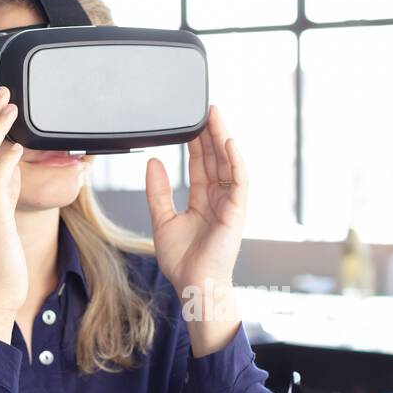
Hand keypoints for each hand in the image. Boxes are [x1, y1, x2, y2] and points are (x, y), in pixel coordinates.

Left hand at [145, 106, 247, 355]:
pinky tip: (228, 142)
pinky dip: (235, 161)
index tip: (191, 121)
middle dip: (211, 133)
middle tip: (205, 107)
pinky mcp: (236, 212)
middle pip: (216, 158)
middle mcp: (219, 199)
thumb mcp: (162, 220)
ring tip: (215, 115)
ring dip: (222, 138)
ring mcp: (230, 204)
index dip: (197, 142)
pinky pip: (239, 182)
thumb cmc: (183, 262)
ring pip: (228, 164)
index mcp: (204, 201)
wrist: (193, 285)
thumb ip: (158, 191)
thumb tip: (153, 162)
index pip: (201, 164)